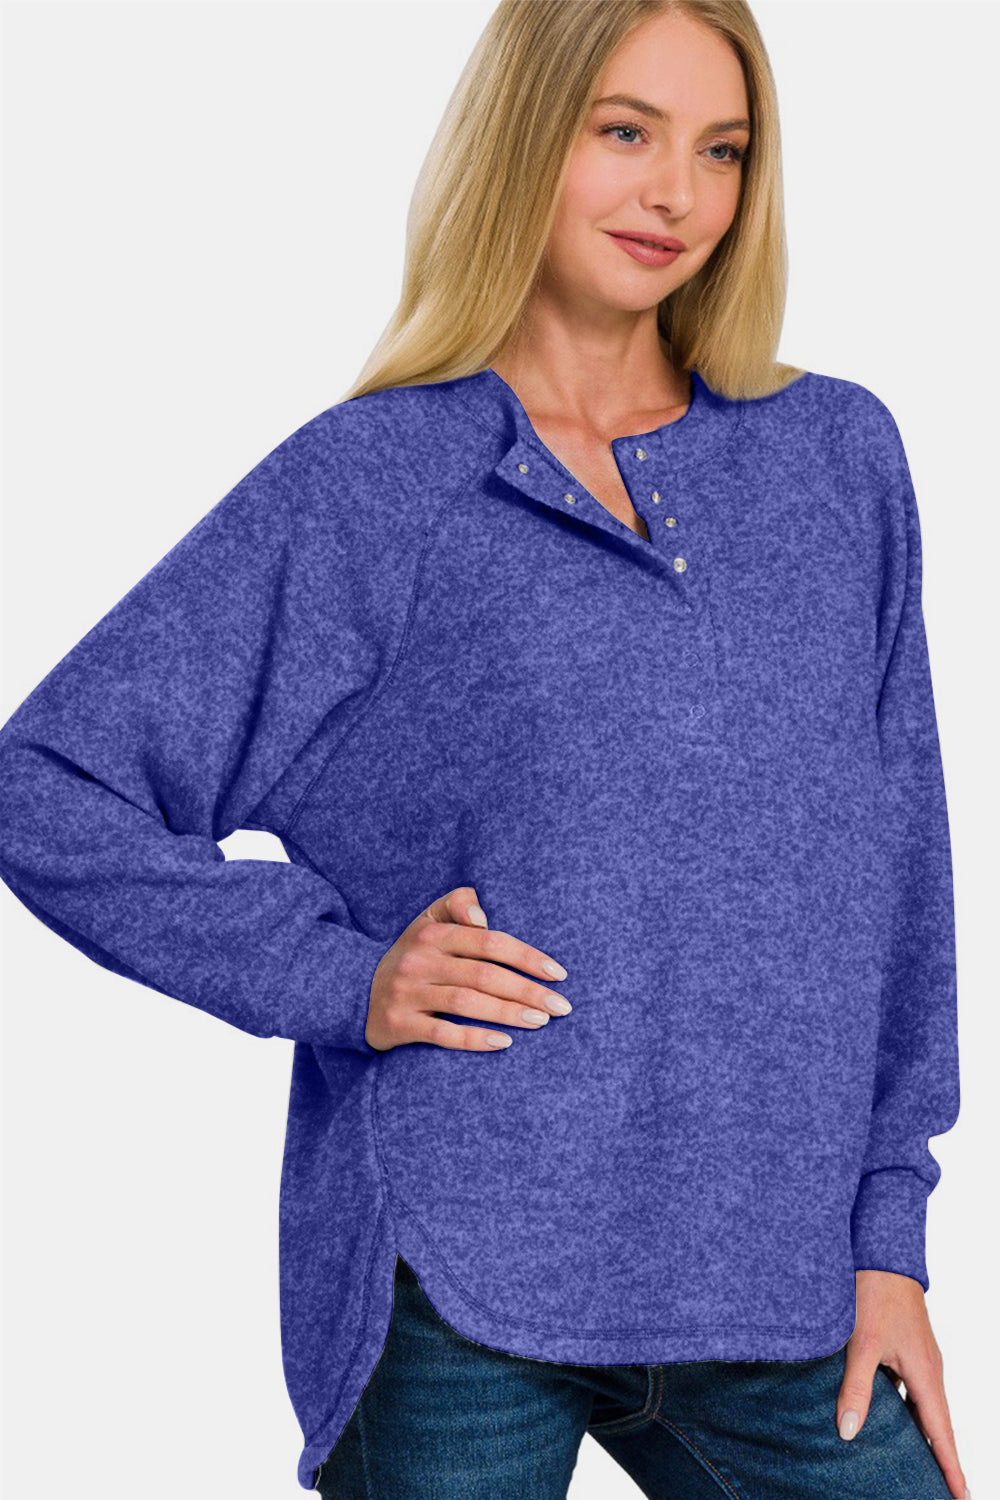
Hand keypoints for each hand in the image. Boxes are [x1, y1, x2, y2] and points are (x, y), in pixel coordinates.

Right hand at [364, 885, 570, 1051]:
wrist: (354, 992)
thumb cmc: (411, 957)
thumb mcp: (427, 922)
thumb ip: (457, 904)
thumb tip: (483, 916)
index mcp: (433, 933)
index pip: (489, 941)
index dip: (526, 956)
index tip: (558, 973)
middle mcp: (419, 960)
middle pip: (484, 974)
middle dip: (527, 990)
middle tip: (561, 1006)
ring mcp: (407, 993)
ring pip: (466, 1003)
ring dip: (508, 1012)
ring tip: (541, 1021)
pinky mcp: (399, 1024)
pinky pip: (442, 1034)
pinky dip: (475, 1039)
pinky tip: (504, 1043)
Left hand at [836, 1269, 968, 1497]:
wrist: (882, 1254)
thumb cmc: (874, 1294)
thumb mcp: (861, 1343)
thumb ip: (855, 1388)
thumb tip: (848, 1432)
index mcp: (925, 1375)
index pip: (941, 1433)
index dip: (950, 1467)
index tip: (961, 1497)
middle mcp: (929, 1371)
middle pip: (938, 1426)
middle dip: (941, 1460)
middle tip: (943, 1491)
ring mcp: (920, 1359)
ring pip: (923, 1408)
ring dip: (923, 1436)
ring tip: (918, 1468)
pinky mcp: (908, 1349)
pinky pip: (912, 1390)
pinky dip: (907, 1412)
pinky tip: (890, 1421)